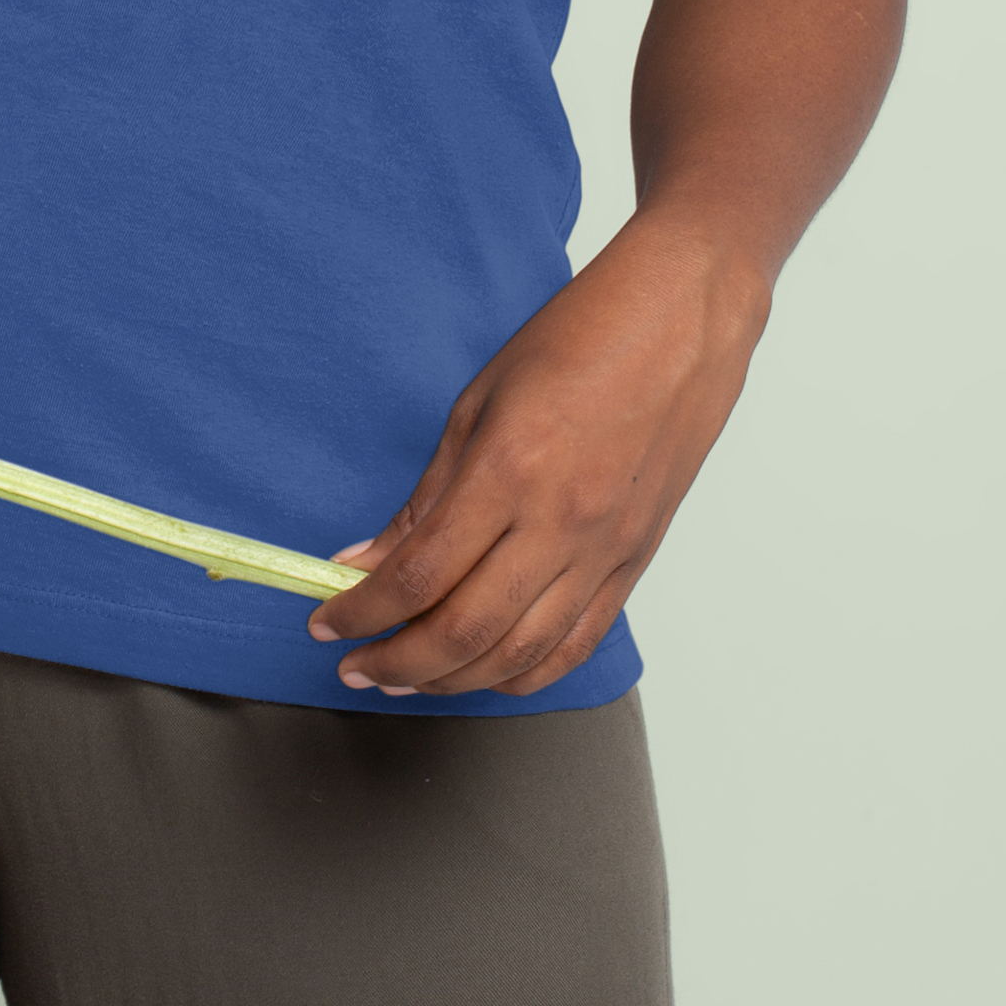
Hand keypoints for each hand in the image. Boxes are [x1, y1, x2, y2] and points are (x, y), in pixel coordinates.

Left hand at [311, 207, 768, 697]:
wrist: (680, 326)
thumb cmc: (576, 342)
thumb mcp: (477, 403)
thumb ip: (426, 498)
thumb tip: (366, 560)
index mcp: (508, 472)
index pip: (418, 574)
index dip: (361, 612)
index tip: (326, 623)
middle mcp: (559, 524)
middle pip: (465, 631)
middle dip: (397, 662)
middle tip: (356, 666)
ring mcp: (603, 552)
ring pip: (519, 655)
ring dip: (452, 680)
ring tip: (405, 676)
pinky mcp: (633, 565)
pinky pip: (574, 646)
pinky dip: (520, 674)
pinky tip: (480, 671)